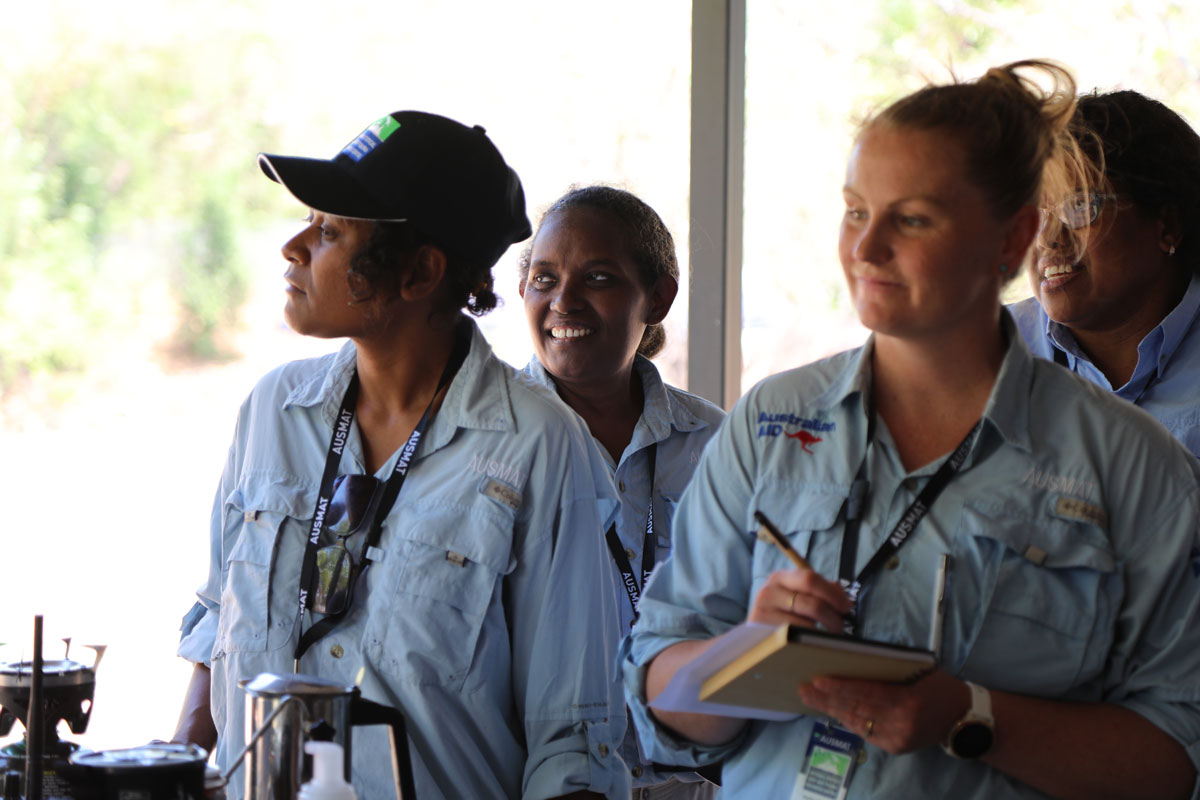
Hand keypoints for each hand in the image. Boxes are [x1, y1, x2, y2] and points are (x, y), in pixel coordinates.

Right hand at [746, 568, 852, 631]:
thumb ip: (819, 590)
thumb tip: (841, 593)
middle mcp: (769, 591)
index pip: (810, 579)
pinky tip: (809, 643)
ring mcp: (763, 612)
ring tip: (825, 637)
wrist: (753, 637)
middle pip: (811, 602)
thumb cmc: (781, 615)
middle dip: (832, 615)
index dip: (832, 594)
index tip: (846, 607)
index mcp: (780, 578)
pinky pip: (794, 637)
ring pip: (806, 623)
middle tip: (840, 626)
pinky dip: (807, 641)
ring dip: (821, 632)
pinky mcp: (763, 632)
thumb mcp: (797, 596)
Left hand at [797, 669, 969, 754]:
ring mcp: (898, 738)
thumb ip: (891, 667)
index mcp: (910, 699)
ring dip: (831, 709)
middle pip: (857, 708)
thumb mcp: (921, 669)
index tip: (817, 680)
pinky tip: (831, 709)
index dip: (841, 687)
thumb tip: (854, 658)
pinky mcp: (896, 748)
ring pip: (858, 722)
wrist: (963, 718)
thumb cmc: (939, 685)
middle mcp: (903, 722)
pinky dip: (847, 719)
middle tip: (803, 688)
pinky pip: (865, 731)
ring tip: (809, 697)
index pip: (868, 692)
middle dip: (827, 699)